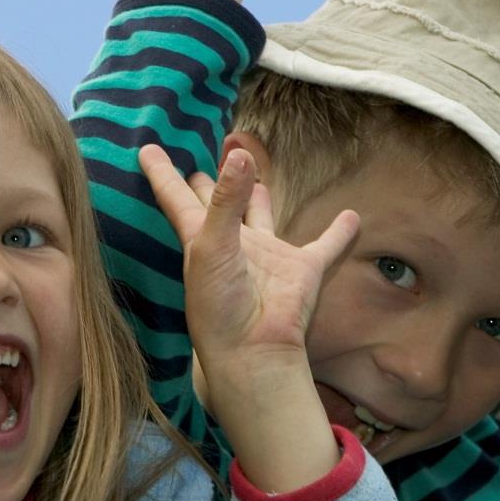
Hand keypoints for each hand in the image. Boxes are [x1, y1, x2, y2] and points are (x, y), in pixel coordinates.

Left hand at [138, 144, 353, 388]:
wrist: (253, 352)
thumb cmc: (219, 306)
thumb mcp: (213, 247)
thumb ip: (226, 202)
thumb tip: (240, 156)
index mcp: (200, 238)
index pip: (175, 196)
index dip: (160, 173)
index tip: (146, 148)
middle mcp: (231, 243)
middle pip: (218, 203)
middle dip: (212, 182)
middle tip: (208, 159)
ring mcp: (266, 256)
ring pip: (261, 216)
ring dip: (258, 196)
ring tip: (256, 172)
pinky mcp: (301, 270)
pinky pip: (326, 246)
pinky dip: (340, 233)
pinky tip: (353, 217)